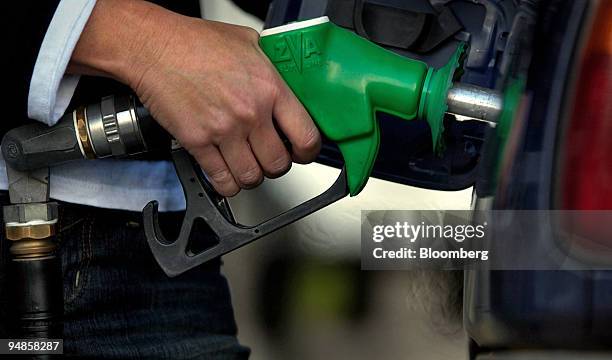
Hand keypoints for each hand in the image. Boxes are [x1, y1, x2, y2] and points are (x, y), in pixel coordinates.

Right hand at [69, 0, 320, 195]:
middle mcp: (250, 113)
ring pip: (251, 177)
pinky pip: (221, 180)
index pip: (306, 137)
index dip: (307, 151)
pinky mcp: (197, 143)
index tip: (301, 152)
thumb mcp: (249, 42)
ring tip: (247, 166)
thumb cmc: (196, 42)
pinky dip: (227, 184)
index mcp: (270, 88)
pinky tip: (227, 175)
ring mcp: (223, 131)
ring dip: (251, 176)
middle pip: (278, 164)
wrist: (154, 48)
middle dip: (276, 166)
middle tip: (269, 157)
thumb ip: (272, 66)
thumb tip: (288, 81)